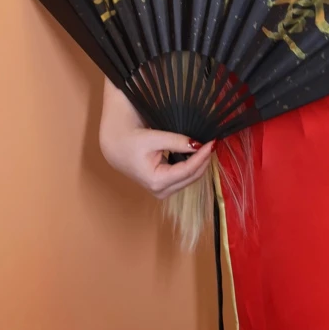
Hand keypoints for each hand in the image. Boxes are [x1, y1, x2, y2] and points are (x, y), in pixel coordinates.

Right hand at [100, 82, 215, 200]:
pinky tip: (197, 154)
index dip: (202, 156)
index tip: (212, 142)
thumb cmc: (131, 141)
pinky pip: (183, 178)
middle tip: (212, 143)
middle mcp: (161, 191)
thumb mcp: (155, 138)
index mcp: (157, 181)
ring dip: (199, 164)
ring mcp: (162, 191)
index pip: (188, 170)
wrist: (116, 146)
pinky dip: (192, 167)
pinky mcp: (163, 187)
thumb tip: (199, 144)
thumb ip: (177, 142)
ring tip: (206, 147)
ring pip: (189, 179)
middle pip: (191, 177)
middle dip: (203, 161)